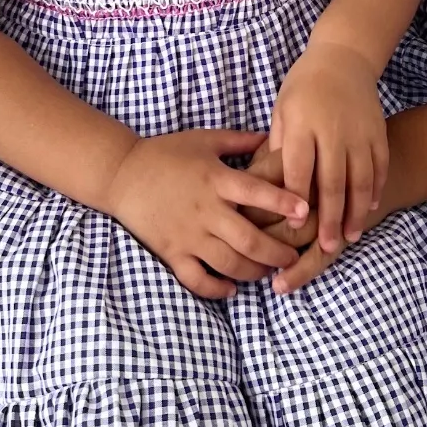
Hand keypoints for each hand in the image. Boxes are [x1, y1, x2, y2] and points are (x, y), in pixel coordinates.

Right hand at [103, 131, 308, 299]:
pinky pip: (197, 280)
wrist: (121, 174)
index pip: (257, 193)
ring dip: (254, 272)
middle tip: (294, 256)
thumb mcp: (204, 140)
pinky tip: (231, 289)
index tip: (305, 212)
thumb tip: (271, 136)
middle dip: (277, 252)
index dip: (283, 203)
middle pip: (249, 239)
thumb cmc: (165, 153)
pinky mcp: (172, 252)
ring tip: (268, 271)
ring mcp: (188, 235)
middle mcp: (206, 210)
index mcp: (216, 180)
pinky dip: (216, 289)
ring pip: (229, 264)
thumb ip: (239, 141)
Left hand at [271, 45, 387, 250]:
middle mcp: (331, 129)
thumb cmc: (303, 87)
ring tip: (350, 236)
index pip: (298, 170)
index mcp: (301, 124)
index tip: (294, 228)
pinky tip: (370, 208)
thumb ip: (279, 146)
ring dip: (356, 211)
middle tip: (326, 247)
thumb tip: (272, 185)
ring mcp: (358, 131)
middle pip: (331, 181)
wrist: (343, 56)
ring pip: (360, 179)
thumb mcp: (282, 110)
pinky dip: (376, 189)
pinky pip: (379, 166)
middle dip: (329, 218)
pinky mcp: (377, 131)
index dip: (296, 200)